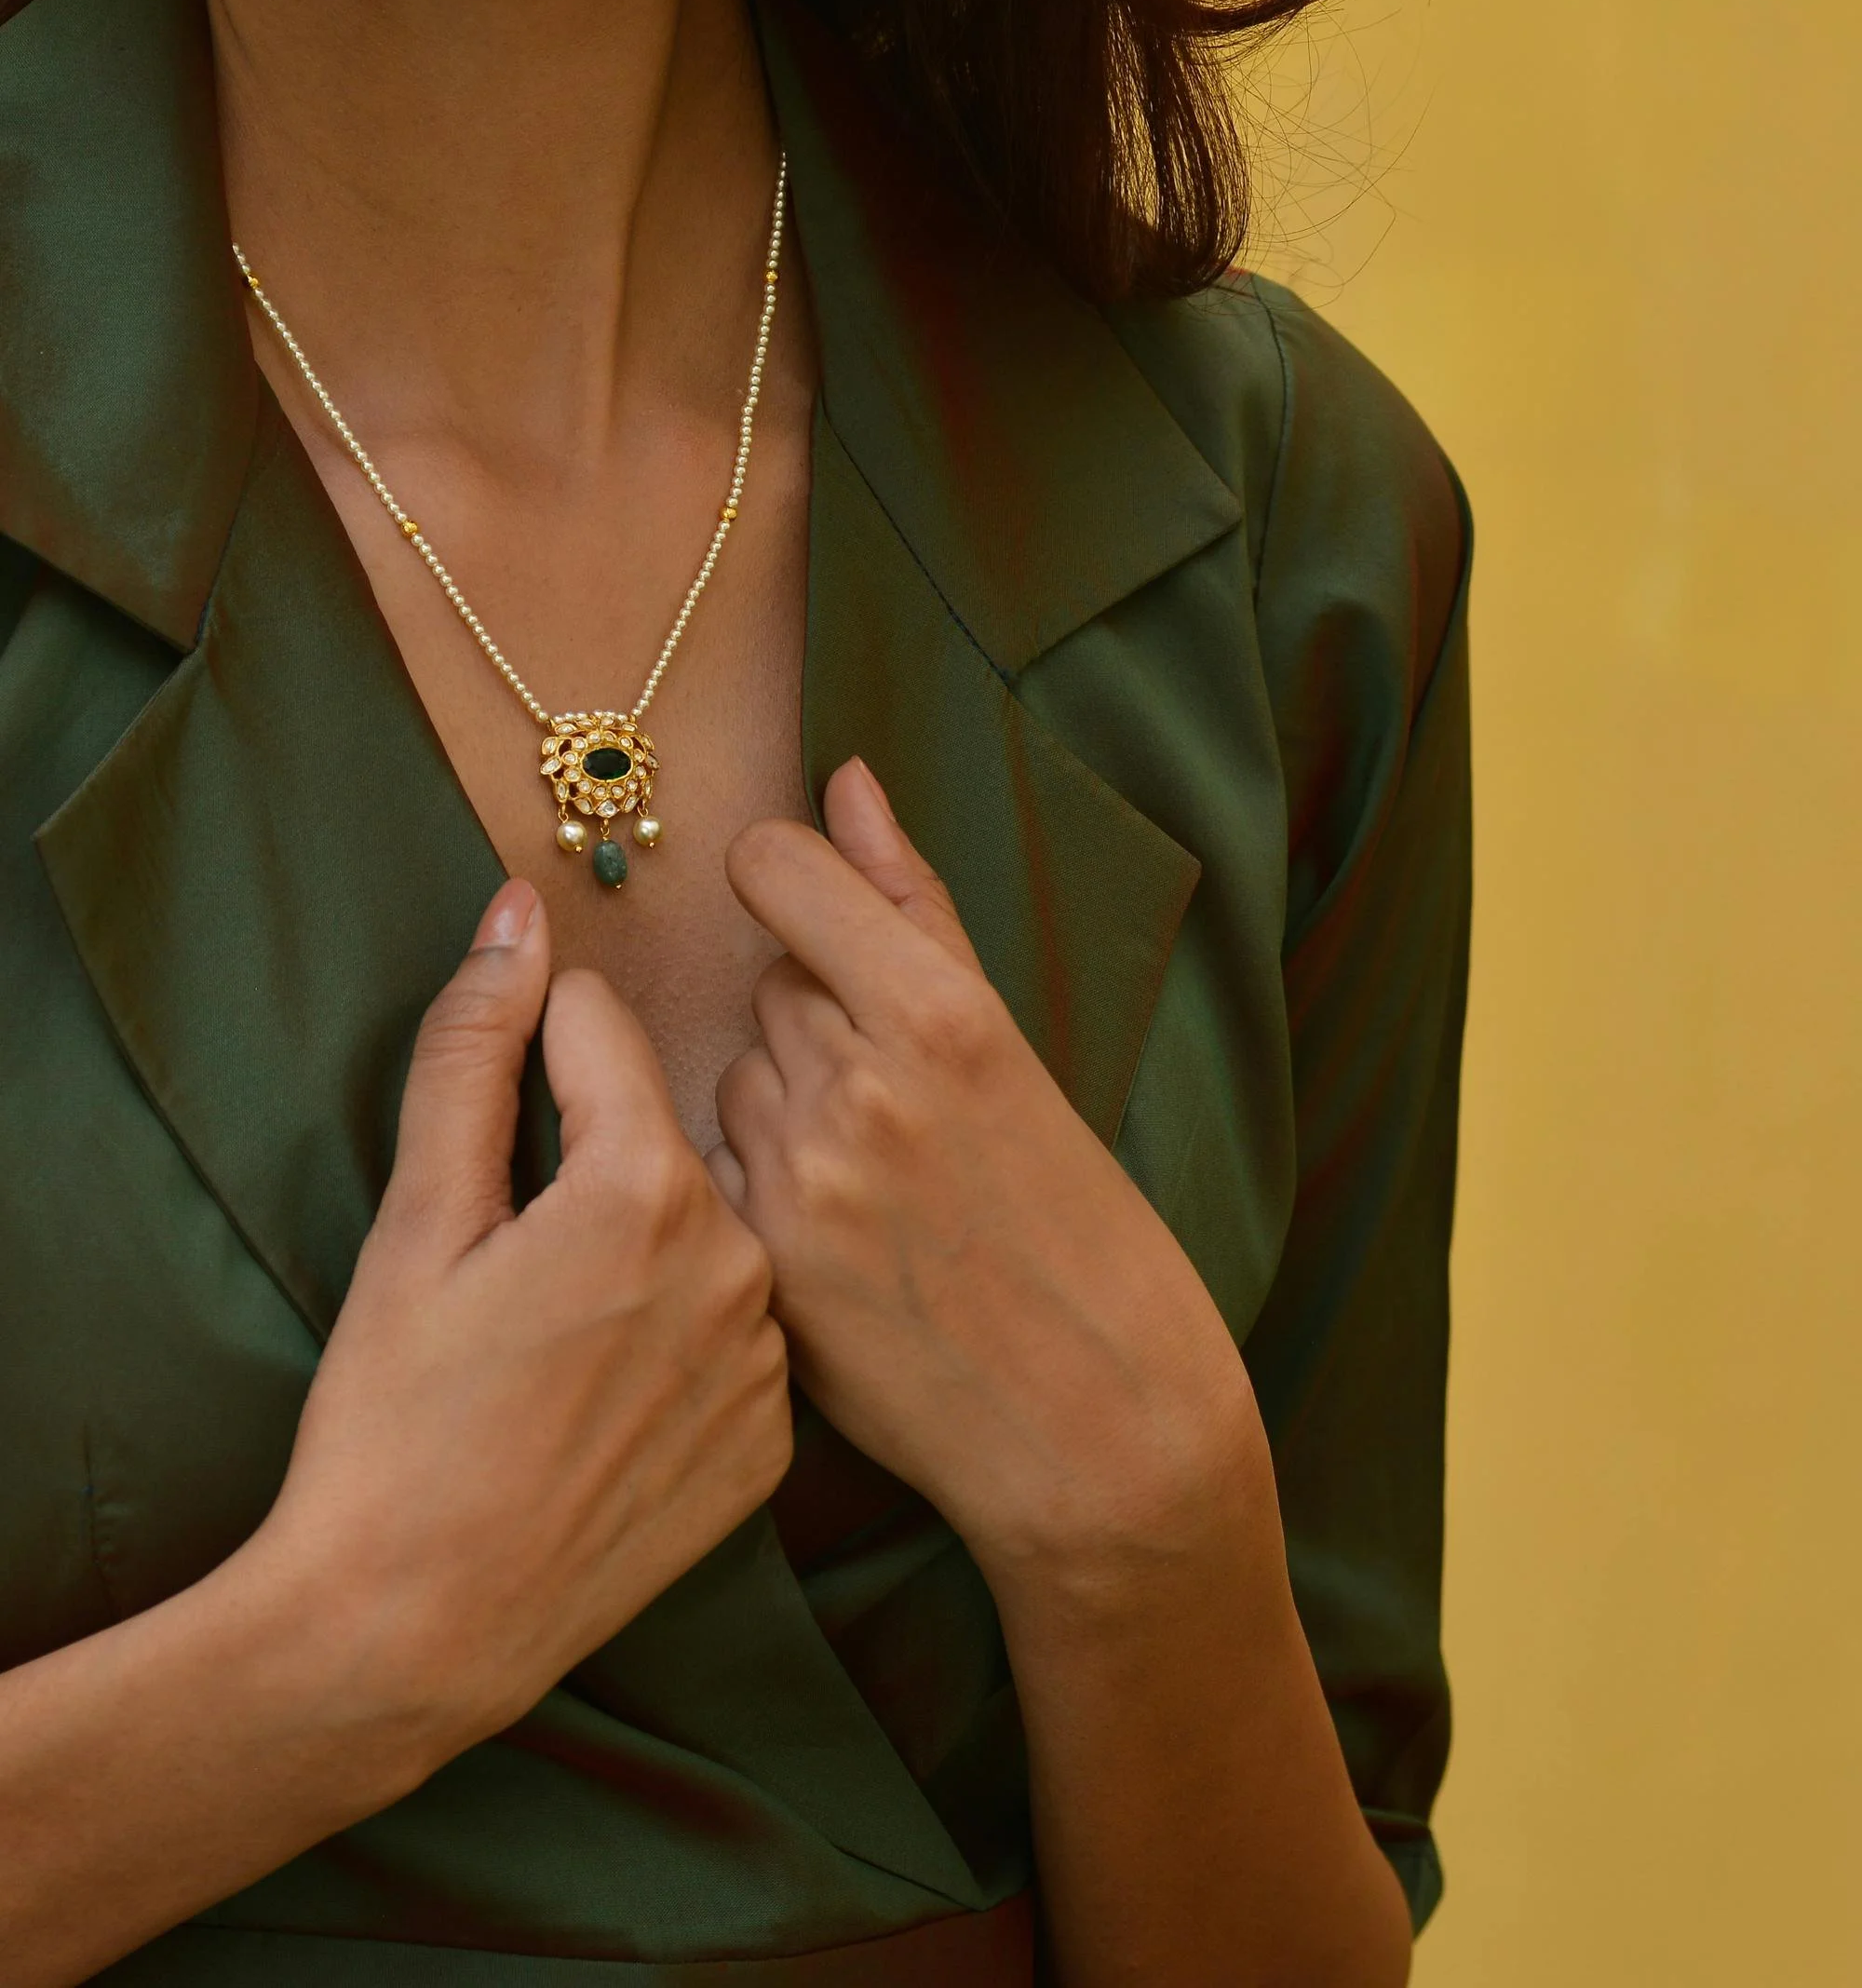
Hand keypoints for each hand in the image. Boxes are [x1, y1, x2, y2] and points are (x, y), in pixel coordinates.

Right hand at [258, 879, 792, 1755]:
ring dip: (643, 1253)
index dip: (536, 1059)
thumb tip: (519, 913)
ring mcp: (769, 1361)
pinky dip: (678, 1350)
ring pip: (705, 1238)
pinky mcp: (775, 1444)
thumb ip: (474, 1047)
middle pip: (661, 1140)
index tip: (498, 1118)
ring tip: (558, 1344)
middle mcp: (741, 1262)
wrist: (411, 1629)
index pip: (605, 1031)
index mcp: (648, 1187)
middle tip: (515, 1263)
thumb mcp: (416, 1218)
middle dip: (591, 1162)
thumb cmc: (395, 1421)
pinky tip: (607, 1402)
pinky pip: (732, 1342)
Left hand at [710, 762, 1265, 1590]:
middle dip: (818, 1017)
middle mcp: (858, 1089)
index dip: (779, 875)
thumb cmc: (1089, 1230)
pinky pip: (719, 1171)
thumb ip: (912, 907)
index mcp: (942, 1017)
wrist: (1100, 1427)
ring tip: (877, 1177)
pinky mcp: (760, 1268)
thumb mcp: (1020, 1048)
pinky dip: (762, 1190)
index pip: (779, 872)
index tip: (795, 896)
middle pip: (770, 983)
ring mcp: (799, 1185)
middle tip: (898, 1096)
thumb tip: (843, 781)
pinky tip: (839, 1241)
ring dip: (785, 1103)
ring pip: (738, 1075)